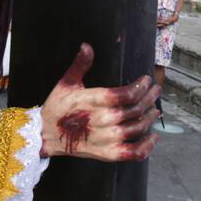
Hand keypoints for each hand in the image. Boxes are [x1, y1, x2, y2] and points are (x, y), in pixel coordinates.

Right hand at [39, 43, 160, 161]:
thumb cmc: (57, 107)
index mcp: (93, 102)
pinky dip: (147, 146)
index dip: (141, 86)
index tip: (146, 80)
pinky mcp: (108, 154)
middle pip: (136, 109)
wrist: (45, 135)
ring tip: (155, 109)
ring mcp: (106, 140)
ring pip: (138, 128)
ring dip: (150, 117)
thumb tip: (86, 46)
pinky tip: (153, 136)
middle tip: (156, 91)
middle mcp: (103, 121)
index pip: (126, 94)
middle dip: (150, 98)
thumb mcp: (65, 83)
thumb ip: (79, 65)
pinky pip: (134, 152)